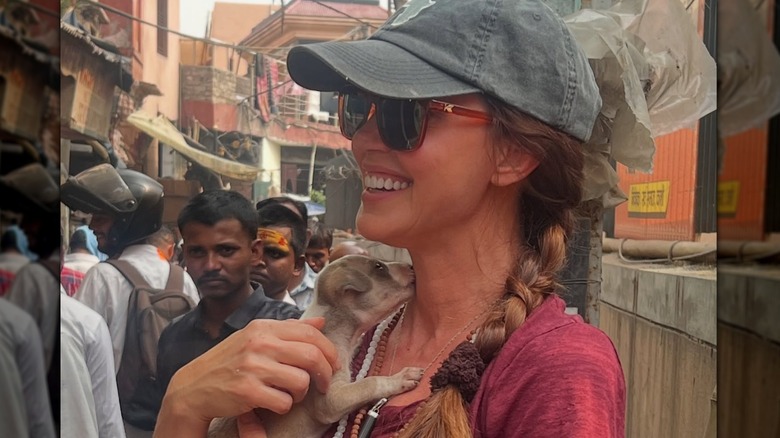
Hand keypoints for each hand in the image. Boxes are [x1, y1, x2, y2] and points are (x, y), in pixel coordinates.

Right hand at [154, 317, 338, 436]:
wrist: (193, 387)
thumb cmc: (228, 362)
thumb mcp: (255, 337)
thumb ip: (288, 330)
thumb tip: (321, 322)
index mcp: (263, 327)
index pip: (309, 332)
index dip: (328, 349)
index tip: (333, 364)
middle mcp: (259, 343)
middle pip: (311, 356)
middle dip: (324, 373)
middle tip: (323, 384)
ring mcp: (253, 367)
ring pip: (301, 381)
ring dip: (300, 393)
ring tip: (288, 393)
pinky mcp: (248, 391)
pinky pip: (284, 402)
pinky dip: (283, 407)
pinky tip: (271, 403)